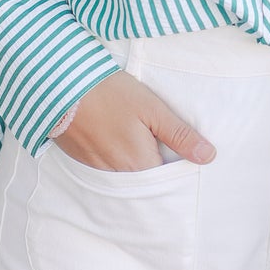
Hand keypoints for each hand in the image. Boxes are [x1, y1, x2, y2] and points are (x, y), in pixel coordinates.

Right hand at [50, 71, 215, 172]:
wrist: (61, 87)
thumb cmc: (110, 94)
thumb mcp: (152, 109)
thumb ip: (180, 135)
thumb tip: (208, 156)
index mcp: (140, 165)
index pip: (169, 182)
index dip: (180, 170)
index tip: (188, 157)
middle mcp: (119, 176)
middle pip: (148, 182)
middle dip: (159, 170)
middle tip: (166, 148)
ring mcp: (99, 171)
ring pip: (128, 177)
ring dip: (138, 166)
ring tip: (142, 143)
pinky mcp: (84, 162)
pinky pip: (109, 172)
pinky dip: (119, 162)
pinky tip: (121, 143)